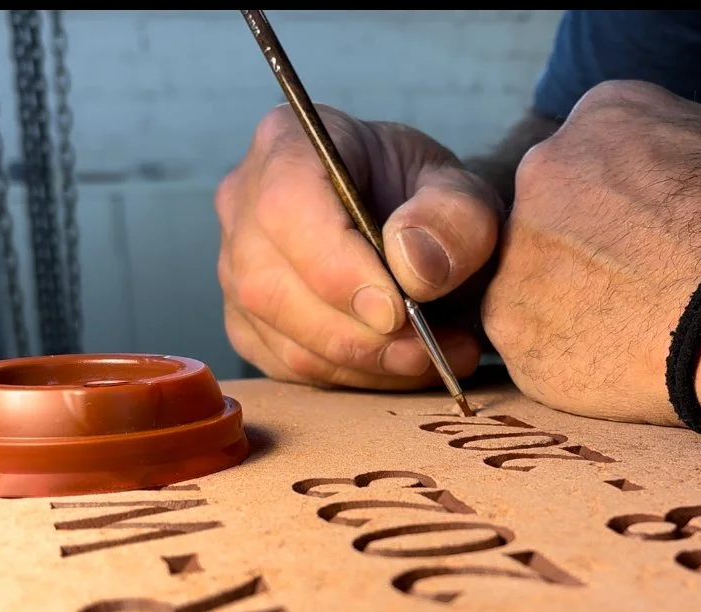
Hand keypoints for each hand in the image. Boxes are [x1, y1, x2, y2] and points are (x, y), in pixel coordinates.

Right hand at [217, 105, 501, 389]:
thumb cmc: (429, 201)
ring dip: (367, 364)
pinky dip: (356, 379)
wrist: (417, 231)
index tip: (396, 309)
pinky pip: (292, 368)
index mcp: (289, 144)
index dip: (336, 266)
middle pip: (272, 285)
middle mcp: (243, 203)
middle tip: (430, 346)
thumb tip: (414, 270)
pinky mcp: (248, 324)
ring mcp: (235, 268)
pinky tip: (406, 365)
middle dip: (358, 334)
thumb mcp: (465, 193)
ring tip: (437, 355)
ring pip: (284, 337)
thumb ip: (453, 220)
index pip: (287, 206)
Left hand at [482, 80, 700, 425]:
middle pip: (554, 214)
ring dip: (575, 308)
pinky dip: (571, 361)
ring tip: (640, 336)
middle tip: (645, 292)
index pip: (599, 156)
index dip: (633, 205)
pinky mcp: (513, 328)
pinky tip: (623, 368)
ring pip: (534, 282)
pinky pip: (534, 346)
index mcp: (606, 115)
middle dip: (591, 252)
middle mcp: (545, 170)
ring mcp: (519, 251)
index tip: (661, 240)